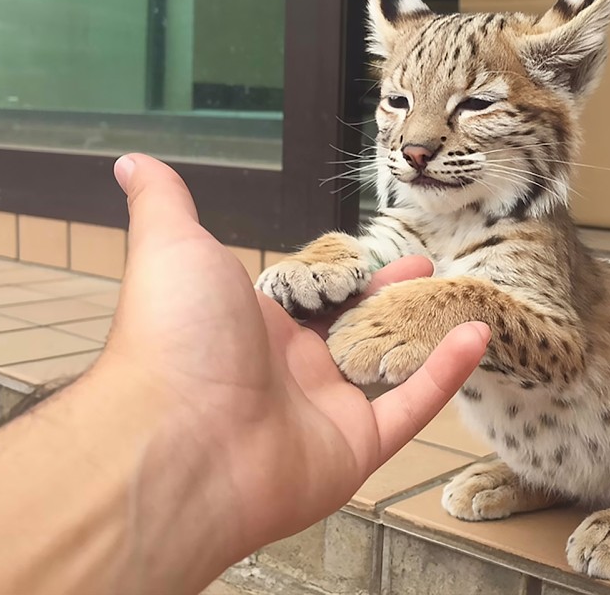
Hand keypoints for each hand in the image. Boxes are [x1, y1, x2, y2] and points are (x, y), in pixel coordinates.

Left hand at [102, 154, 490, 559]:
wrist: (174, 441)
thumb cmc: (172, 339)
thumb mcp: (173, 247)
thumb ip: (165, 202)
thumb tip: (132, 161)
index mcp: (251, 325)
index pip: (306, 293)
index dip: (340, 271)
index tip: (372, 248)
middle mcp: (287, 369)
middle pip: (352, 327)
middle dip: (388, 297)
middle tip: (424, 266)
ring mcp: (322, 412)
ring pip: (387, 366)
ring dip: (423, 331)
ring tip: (458, 294)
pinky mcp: (354, 449)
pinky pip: (410, 408)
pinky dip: (446, 374)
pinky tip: (476, 334)